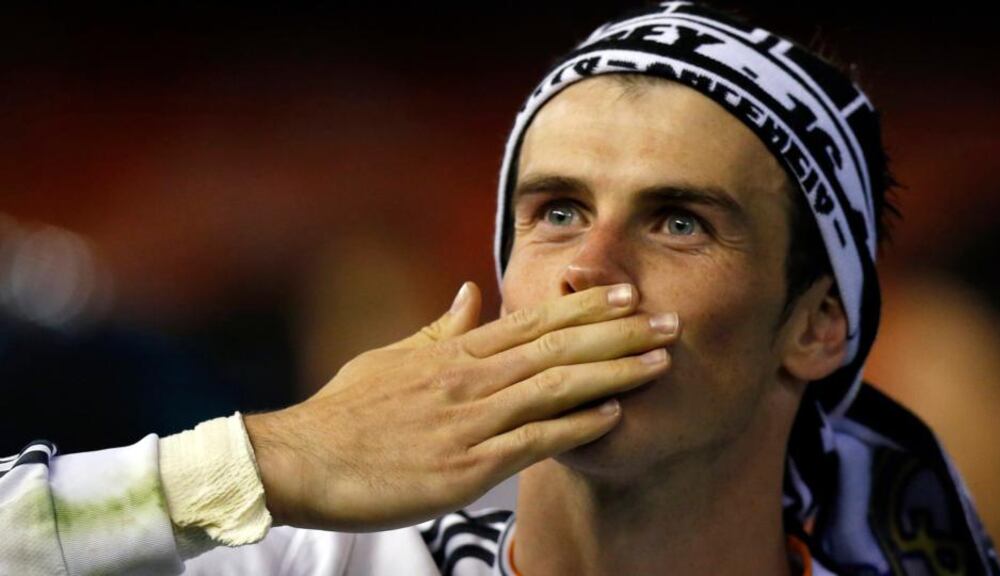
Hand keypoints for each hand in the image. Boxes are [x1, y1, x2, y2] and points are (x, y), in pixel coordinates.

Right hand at [244, 281, 678, 530]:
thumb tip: (472, 295)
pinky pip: (532, 441)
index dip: (586, 307)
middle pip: (557, 346)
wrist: (299, 460)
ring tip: (661, 359)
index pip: (532, 321)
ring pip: (555, 386)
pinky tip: (614, 415)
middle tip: (669, 319)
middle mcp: (469, 378)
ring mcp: (470, 421)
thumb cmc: (344, 412)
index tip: (627, 293)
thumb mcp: (390, 357)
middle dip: (619, 331)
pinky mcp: (466, 466)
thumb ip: (439, 328)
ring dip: (613, 371)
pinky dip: (576, 426)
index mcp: (453, 353)